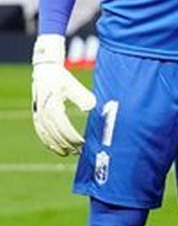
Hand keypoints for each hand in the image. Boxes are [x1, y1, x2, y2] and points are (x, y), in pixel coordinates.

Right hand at [31, 34, 95, 154]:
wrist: (45, 72)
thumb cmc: (61, 78)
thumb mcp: (72, 84)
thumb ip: (82, 95)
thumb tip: (91, 106)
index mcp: (52, 105)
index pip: (63, 126)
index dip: (72, 137)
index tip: (83, 144)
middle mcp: (43, 112)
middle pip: (55, 133)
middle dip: (68, 144)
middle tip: (80, 151)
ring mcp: (38, 115)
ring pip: (47, 135)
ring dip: (57, 146)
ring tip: (70, 154)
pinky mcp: (37, 116)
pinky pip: (41, 132)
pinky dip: (47, 142)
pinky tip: (56, 149)